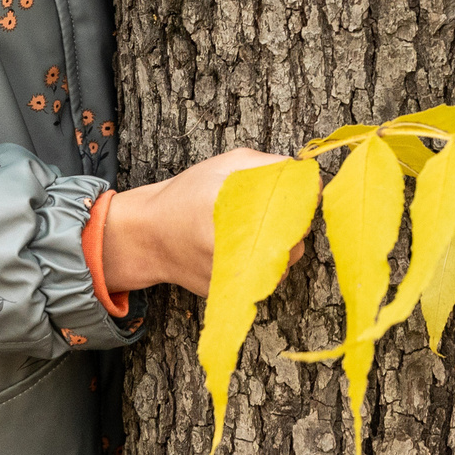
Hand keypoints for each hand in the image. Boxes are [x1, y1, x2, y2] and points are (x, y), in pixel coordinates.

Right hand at [103, 148, 303, 297]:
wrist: (150, 236)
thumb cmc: (186, 195)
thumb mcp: (225, 164)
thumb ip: (267, 164)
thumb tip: (305, 173)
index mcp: (233, 208)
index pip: (294, 210)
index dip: (302, 200)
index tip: (299, 192)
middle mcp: (234, 246)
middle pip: (296, 240)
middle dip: (294, 224)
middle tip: (273, 210)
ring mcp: (234, 273)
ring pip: (285, 262)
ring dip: (283, 246)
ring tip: (257, 228)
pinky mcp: (232, 290)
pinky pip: (268, 276)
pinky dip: (266, 262)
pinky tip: (247, 246)